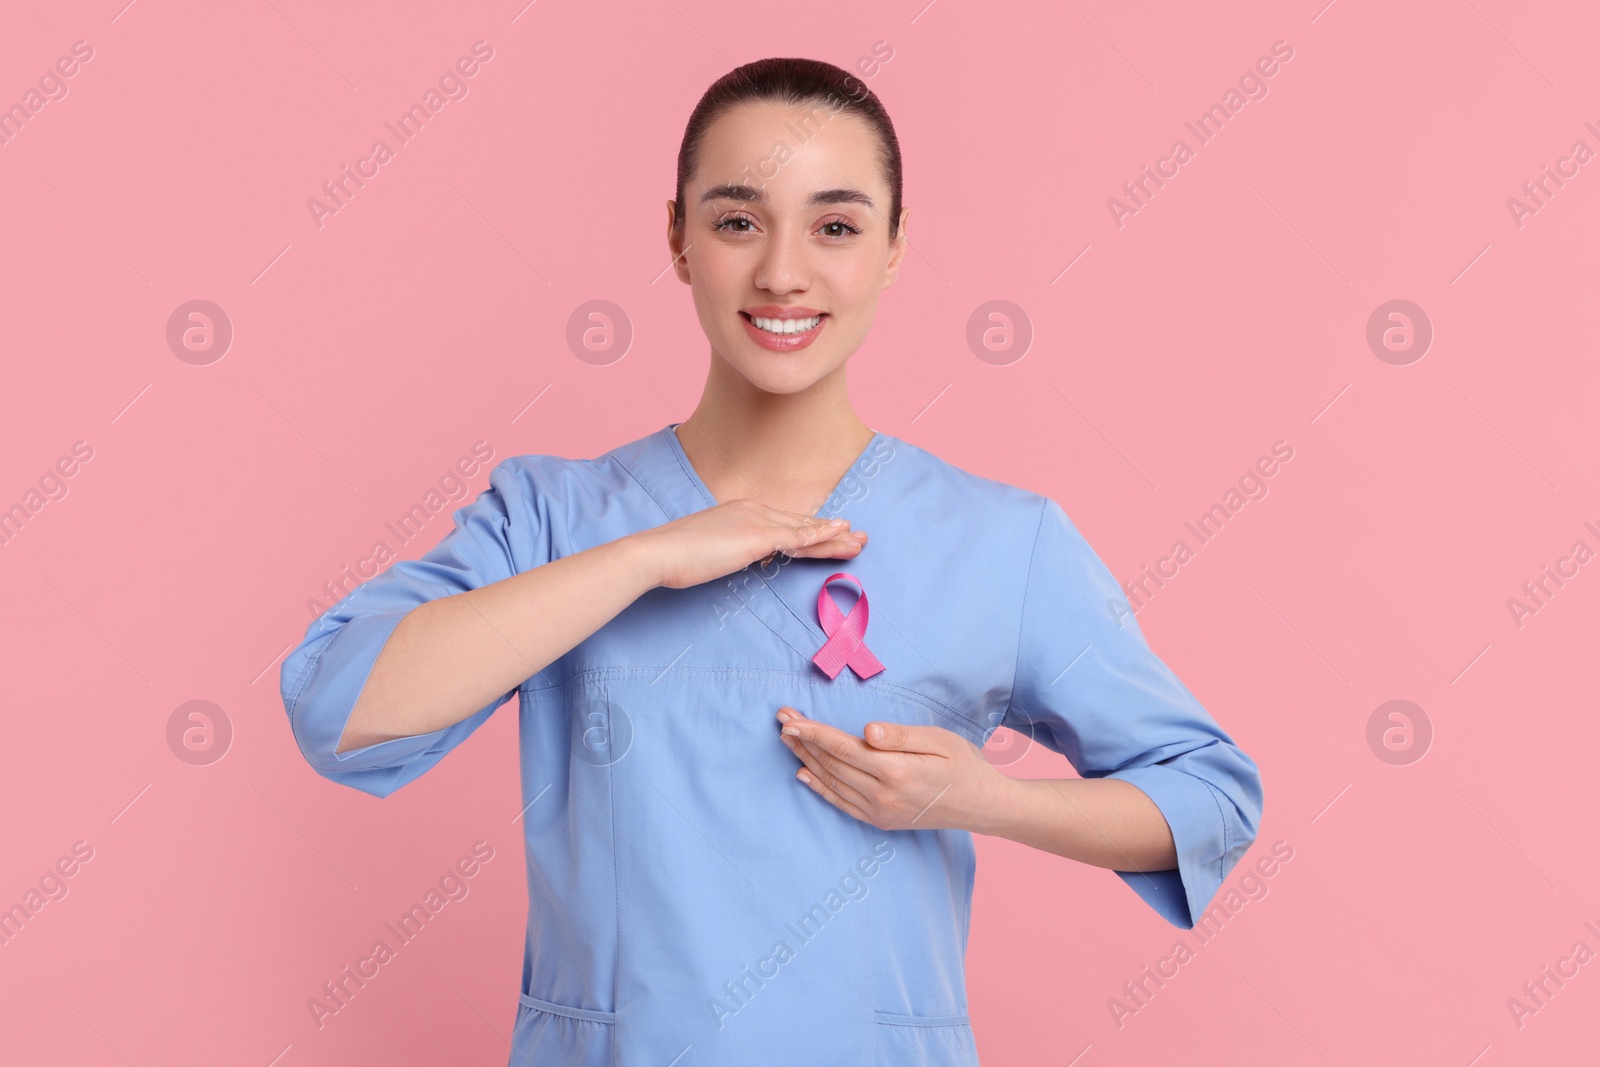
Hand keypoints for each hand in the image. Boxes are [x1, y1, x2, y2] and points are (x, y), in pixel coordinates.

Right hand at [635, 499, 866, 589]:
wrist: (657, 553)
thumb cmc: (676, 556)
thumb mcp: (711, 549)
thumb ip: (732, 549)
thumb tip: (748, 556)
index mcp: (741, 511)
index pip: (784, 523)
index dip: (809, 530)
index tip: (830, 535)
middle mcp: (752, 510)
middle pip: (800, 524)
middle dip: (830, 532)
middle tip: (857, 537)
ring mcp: (756, 521)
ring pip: (804, 530)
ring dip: (834, 537)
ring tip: (859, 542)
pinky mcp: (757, 536)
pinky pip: (797, 538)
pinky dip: (821, 536)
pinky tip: (840, 536)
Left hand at [774, 706, 1004, 832]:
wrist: (982, 806)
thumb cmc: (963, 764)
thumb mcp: (938, 740)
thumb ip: (900, 736)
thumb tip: (867, 730)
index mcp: (897, 771)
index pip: (844, 748)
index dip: (814, 732)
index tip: (791, 719)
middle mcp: (883, 796)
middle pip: (832, 764)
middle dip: (804, 740)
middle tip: (782, 720)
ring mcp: (880, 812)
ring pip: (833, 782)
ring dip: (807, 759)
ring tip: (787, 740)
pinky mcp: (880, 820)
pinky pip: (842, 803)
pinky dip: (820, 787)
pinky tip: (804, 773)